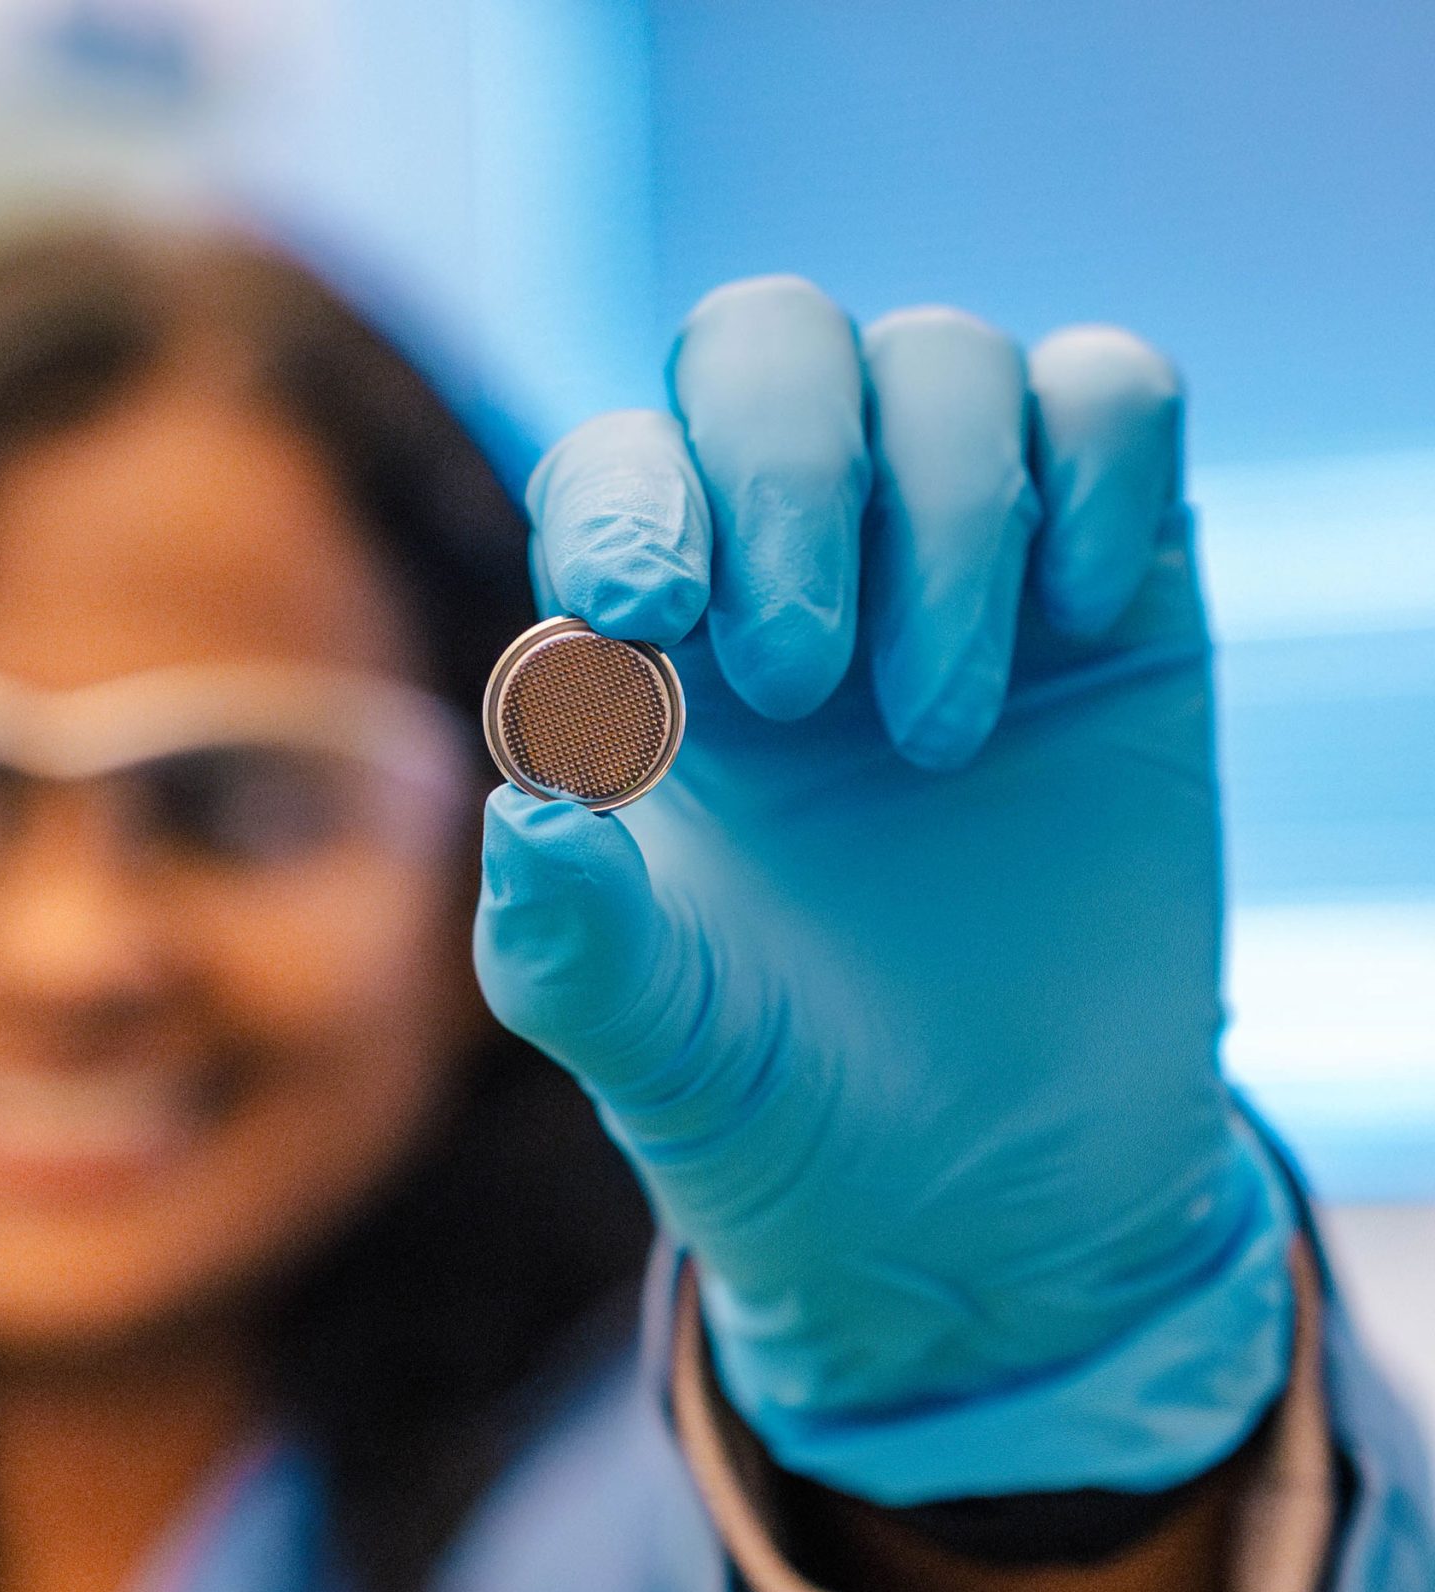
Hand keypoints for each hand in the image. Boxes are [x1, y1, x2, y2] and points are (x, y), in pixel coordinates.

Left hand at [474, 277, 1293, 1503]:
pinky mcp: (1112, 590)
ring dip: (940, 518)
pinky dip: (1094, 464)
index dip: (624, 499)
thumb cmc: (774, 1100)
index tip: (644, 614)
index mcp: (642, 648)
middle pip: (762, 345)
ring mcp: (953, 563)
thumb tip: (527, 796)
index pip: (613, 467)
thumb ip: (566, 933)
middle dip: (777, 472)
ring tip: (932, 738)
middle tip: (795, 682)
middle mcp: (788, 568)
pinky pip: (1110, 393)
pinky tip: (1075, 623)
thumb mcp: (646, 1043)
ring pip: (939, 360)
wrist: (986, 1198)